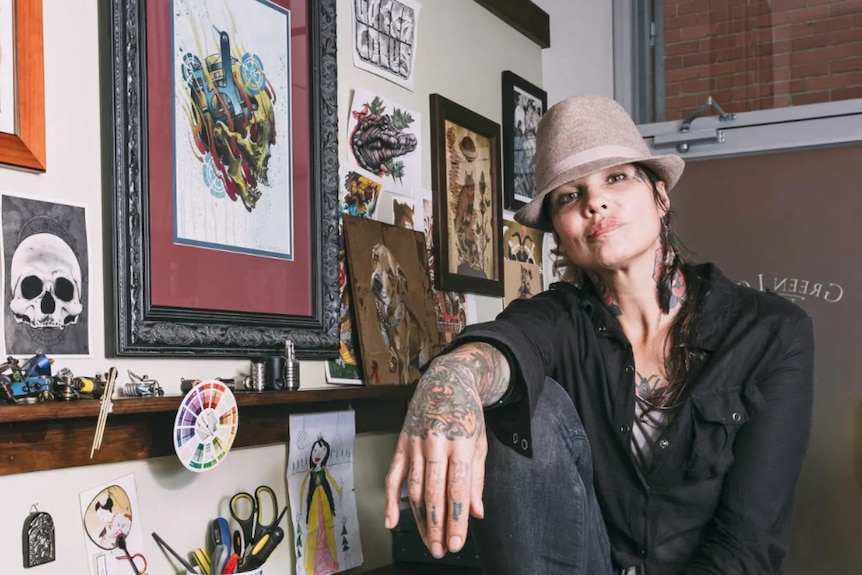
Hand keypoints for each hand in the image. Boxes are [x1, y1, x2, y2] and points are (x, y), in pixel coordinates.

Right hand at [384, 374, 487, 558]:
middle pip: (433, 492)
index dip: (457, 520)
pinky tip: (392, 520)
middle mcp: (436, 443)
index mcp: (460, 443)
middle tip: (441, 549)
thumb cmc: (466, 412)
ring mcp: (415, 443)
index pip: (457, 489)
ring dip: (419, 519)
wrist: (446, 380)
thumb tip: (476, 511)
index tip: (457, 542)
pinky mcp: (402, 443)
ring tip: (428, 541)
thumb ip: (477, 479)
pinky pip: (393, 475)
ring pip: (413, 488)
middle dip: (437, 525)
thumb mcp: (480, 442)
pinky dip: (391, 500)